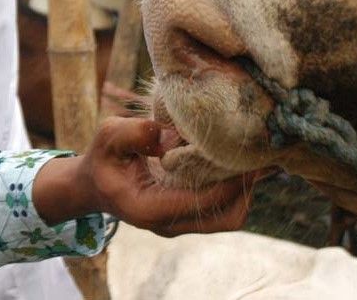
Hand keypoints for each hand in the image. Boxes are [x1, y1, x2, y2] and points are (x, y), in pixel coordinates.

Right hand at [33, 116, 255, 236]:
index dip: (230, 179)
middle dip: (247, 187)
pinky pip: (223, 206)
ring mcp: (182, 221)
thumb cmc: (102, 158)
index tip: (247, 154)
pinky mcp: (189, 212)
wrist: (94, 184)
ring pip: (230, 215)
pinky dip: (237, 186)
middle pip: (227, 217)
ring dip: (246, 187)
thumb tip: (168, 134)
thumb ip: (135, 133)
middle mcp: (171, 223)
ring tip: (258, 153)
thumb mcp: (108, 137)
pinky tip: (242, 159)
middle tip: (262, 152)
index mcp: (150, 209)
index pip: (203, 201)